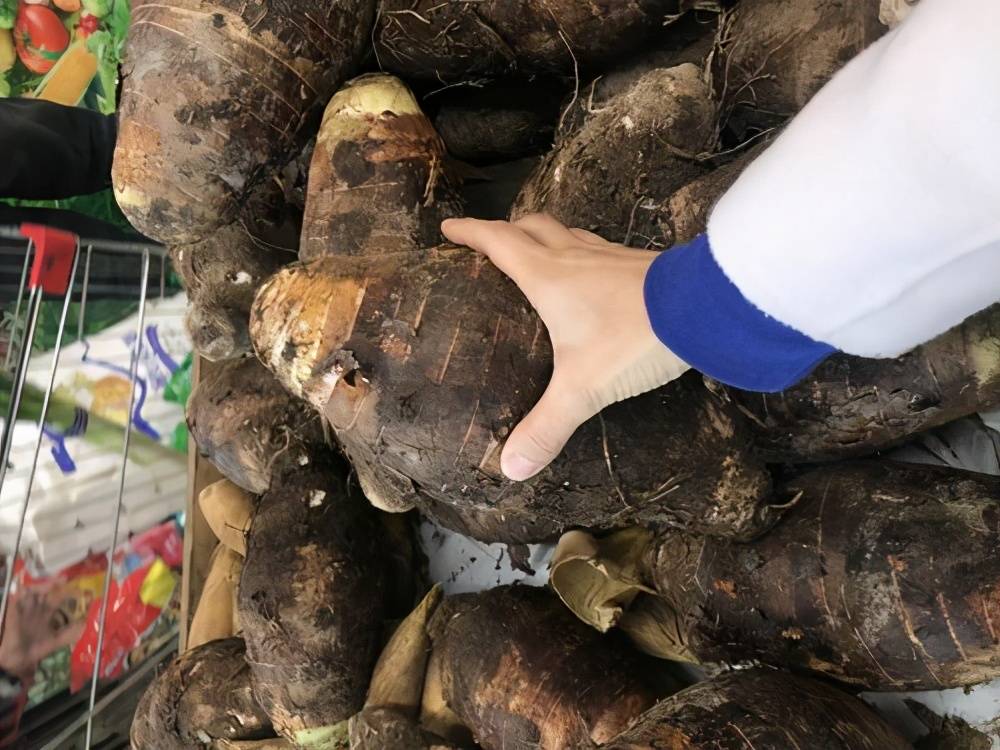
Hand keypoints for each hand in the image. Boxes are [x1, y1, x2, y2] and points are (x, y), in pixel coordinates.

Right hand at [0, 587, 83, 681]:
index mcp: (47, 613)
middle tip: (65, 579)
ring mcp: (26, 608)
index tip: (80, 590)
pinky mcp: (14, 610)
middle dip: (55, 583)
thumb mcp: (58, 640)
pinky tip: (38, 590)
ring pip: (34, 590)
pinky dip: (28, 591)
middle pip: (46, 590)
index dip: (68, 592)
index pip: (58, 598)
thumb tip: (85, 622)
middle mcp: (37, 608)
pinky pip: (19, 595)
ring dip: (44, 585)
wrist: (19, 659)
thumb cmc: (37, 649)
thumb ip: (71, 632)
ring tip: (55, 583)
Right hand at [442, 214, 689, 480]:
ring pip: (569, 235)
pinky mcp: (640, 265)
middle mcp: (576, 258)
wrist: (705, 309)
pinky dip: (583, 256)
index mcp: (548, 277)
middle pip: (532, 228)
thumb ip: (546, 427)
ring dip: (547, 238)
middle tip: (492, 241)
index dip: (470, 232)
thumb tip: (510, 468)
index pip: (498, 242)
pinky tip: (593, 277)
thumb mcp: (583, 388)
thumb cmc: (632, 338)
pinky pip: (600, 251)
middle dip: (507, 229)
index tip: (448, 229)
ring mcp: (611, 258)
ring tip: (538, 254)